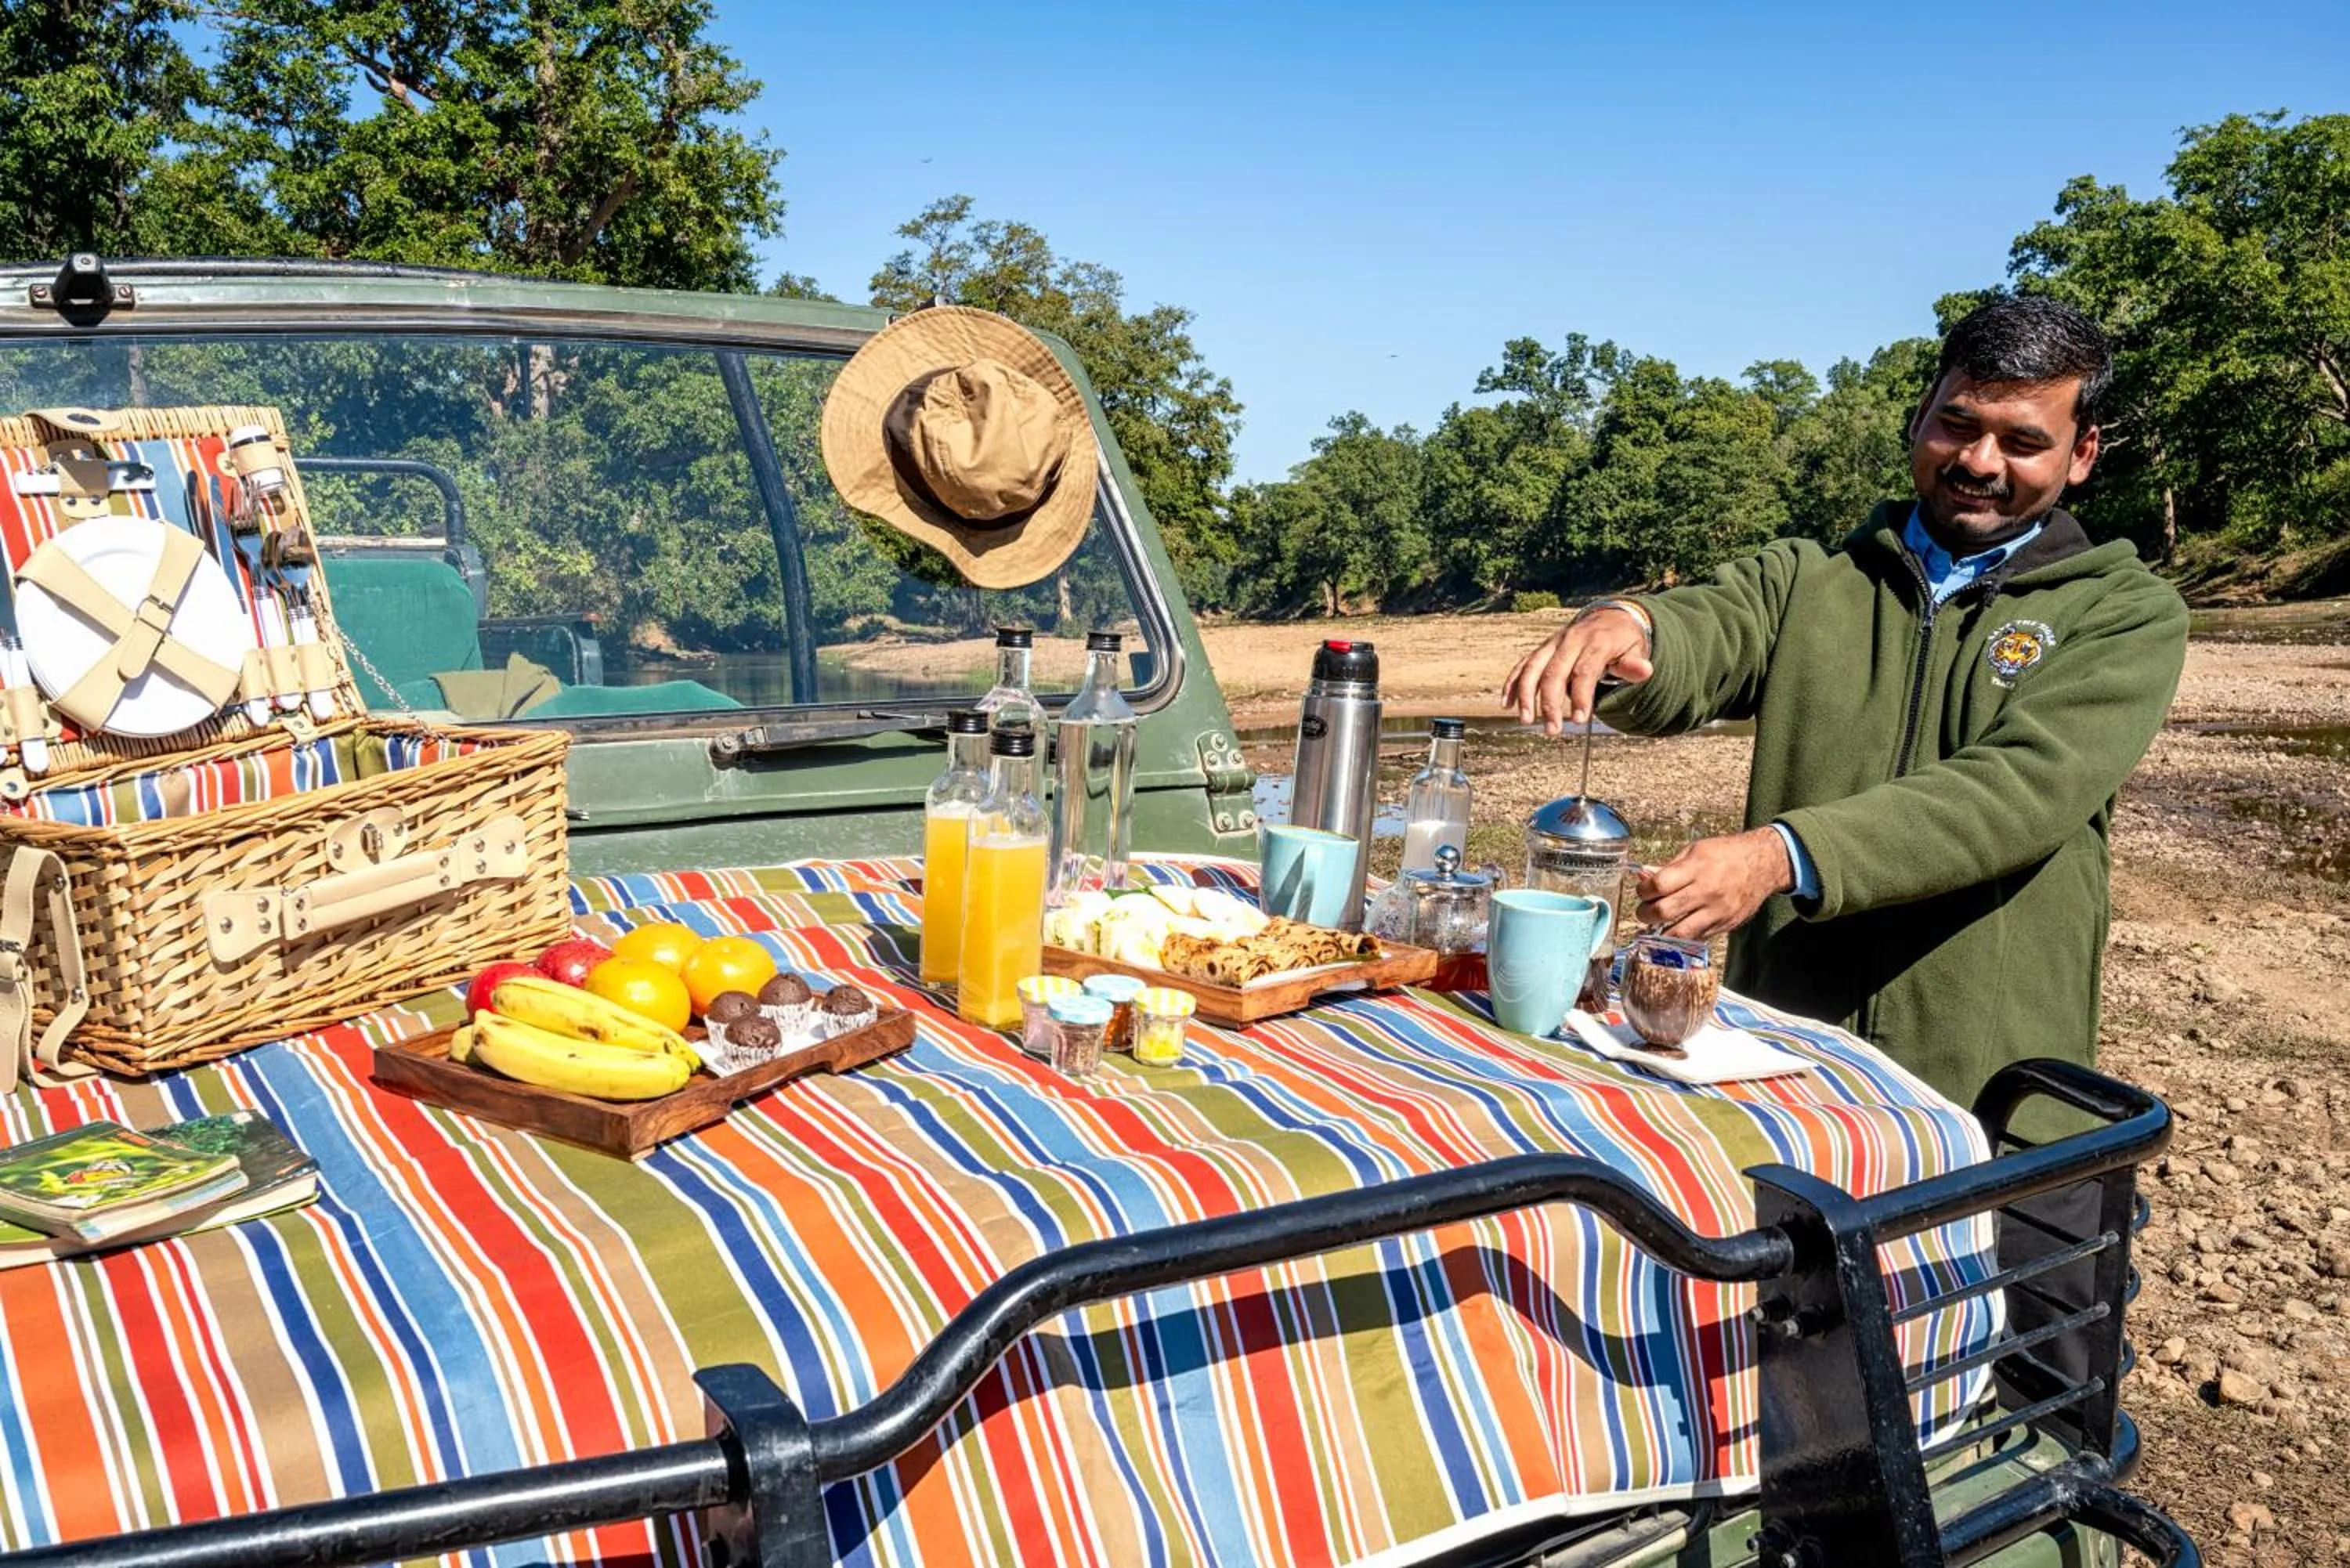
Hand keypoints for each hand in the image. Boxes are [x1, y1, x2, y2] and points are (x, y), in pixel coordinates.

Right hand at [1501, 607, 1654, 732]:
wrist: (1609, 616)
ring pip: (1533, 668)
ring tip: (1526, 721)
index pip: (1584, 671)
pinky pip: (1523, 664)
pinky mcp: (1542, 649)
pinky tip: (1507, 703)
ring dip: (1526, 696)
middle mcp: (1570, 640)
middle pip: (1554, 672)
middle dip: (1550, 704)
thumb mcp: (1636, 650)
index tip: (1581, 720)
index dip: (1582, 696)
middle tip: (1552, 731)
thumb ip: (1634, 665)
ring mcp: (1553, 644)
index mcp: (1595, 642)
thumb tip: (1646, 670)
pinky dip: (1513, 683)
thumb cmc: (1623, 640)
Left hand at [1634, 828, 1793, 939]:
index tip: (1642, 891)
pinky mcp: (1725, 925)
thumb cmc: (1726, 854)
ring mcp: (1717, 911)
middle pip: (1664, 911)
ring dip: (1660, 931)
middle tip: (1644, 911)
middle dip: (1645, 914)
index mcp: (1696, 867)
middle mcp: (1707, 891)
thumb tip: (1643, 878)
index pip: (1659, 885)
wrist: (1764, 865)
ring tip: (1656, 924)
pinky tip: (1675, 927)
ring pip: (1679, 932)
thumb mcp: (1695, 850)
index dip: (1643, 891)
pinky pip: (1696, 937)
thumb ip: (1669, 867)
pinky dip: (1681, 935)